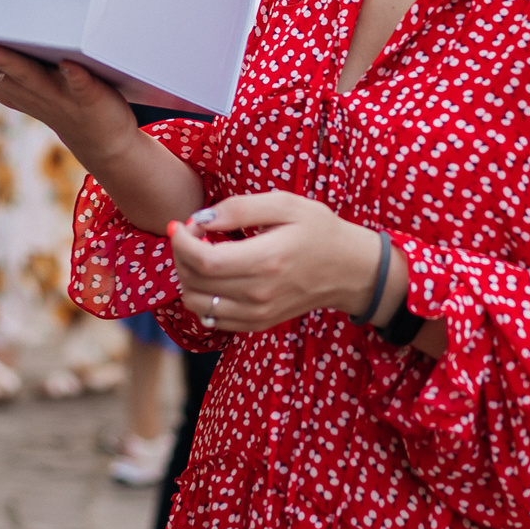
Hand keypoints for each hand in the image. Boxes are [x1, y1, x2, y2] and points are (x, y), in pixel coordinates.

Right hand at [0, 34, 139, 159]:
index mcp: (6, 85)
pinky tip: (69, 63)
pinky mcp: (89, 97)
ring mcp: (56, 94)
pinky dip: (75, 76)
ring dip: (4, 61)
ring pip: (26, 76)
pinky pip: (81, 85)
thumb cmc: (60, 97)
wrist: (103, 140)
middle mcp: (24, 90)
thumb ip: (0, 58)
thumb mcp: (25, 78)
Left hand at [167, 191, 388, 333]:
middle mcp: (259, 293)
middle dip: (180, 254)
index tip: (182, 224)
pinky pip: (211, 318)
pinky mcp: (257, 323)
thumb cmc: (319, 230)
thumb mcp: (286, 205)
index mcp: (266, 260)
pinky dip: (201, 297)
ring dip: (187, 277)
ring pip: (196, 304)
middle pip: (195, 281)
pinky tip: (213, 276)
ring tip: (200, 254)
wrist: (349, 270)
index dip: (182, 241)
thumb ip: (241, 208)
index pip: (204, 261)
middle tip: (190, 233)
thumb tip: (201, 219)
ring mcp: (257, 313)